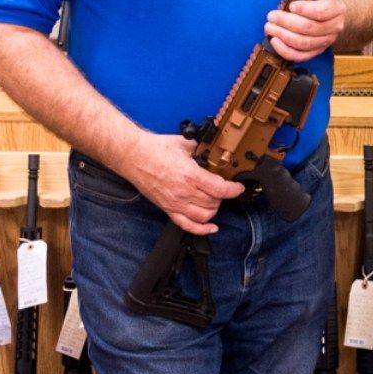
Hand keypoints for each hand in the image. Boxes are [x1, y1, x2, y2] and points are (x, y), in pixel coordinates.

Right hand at [127, 133, 244, 234]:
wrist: (134, 156)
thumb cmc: (155, 149)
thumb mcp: (185, 143)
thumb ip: (201, 148)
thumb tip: (212, 149)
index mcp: (191, 175)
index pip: (221, 189)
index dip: (234, 190)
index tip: (239, 187)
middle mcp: (184, 192)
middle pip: (214, 203)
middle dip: (223, 196)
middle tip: (223, 188)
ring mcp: (175, 203)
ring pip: (204, 216)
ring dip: (214, 210)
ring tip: (215, 201)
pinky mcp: (167, 208)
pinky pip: (186, 225)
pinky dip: (201, 229)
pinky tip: (211, 228)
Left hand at [265, 0, 346, 61]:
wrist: (325, 7)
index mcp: (336, 7)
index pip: (322, 11)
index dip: (305, 9)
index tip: (291, 5)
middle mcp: (335, 25)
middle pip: (309, 28)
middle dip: (286, 22)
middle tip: (272, 16)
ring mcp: (327, 40)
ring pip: (304, 43)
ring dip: (283, 36)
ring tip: (269, 27)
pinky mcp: (317, 50)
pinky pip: (302, 56)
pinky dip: (286, 51)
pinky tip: (275, 41)